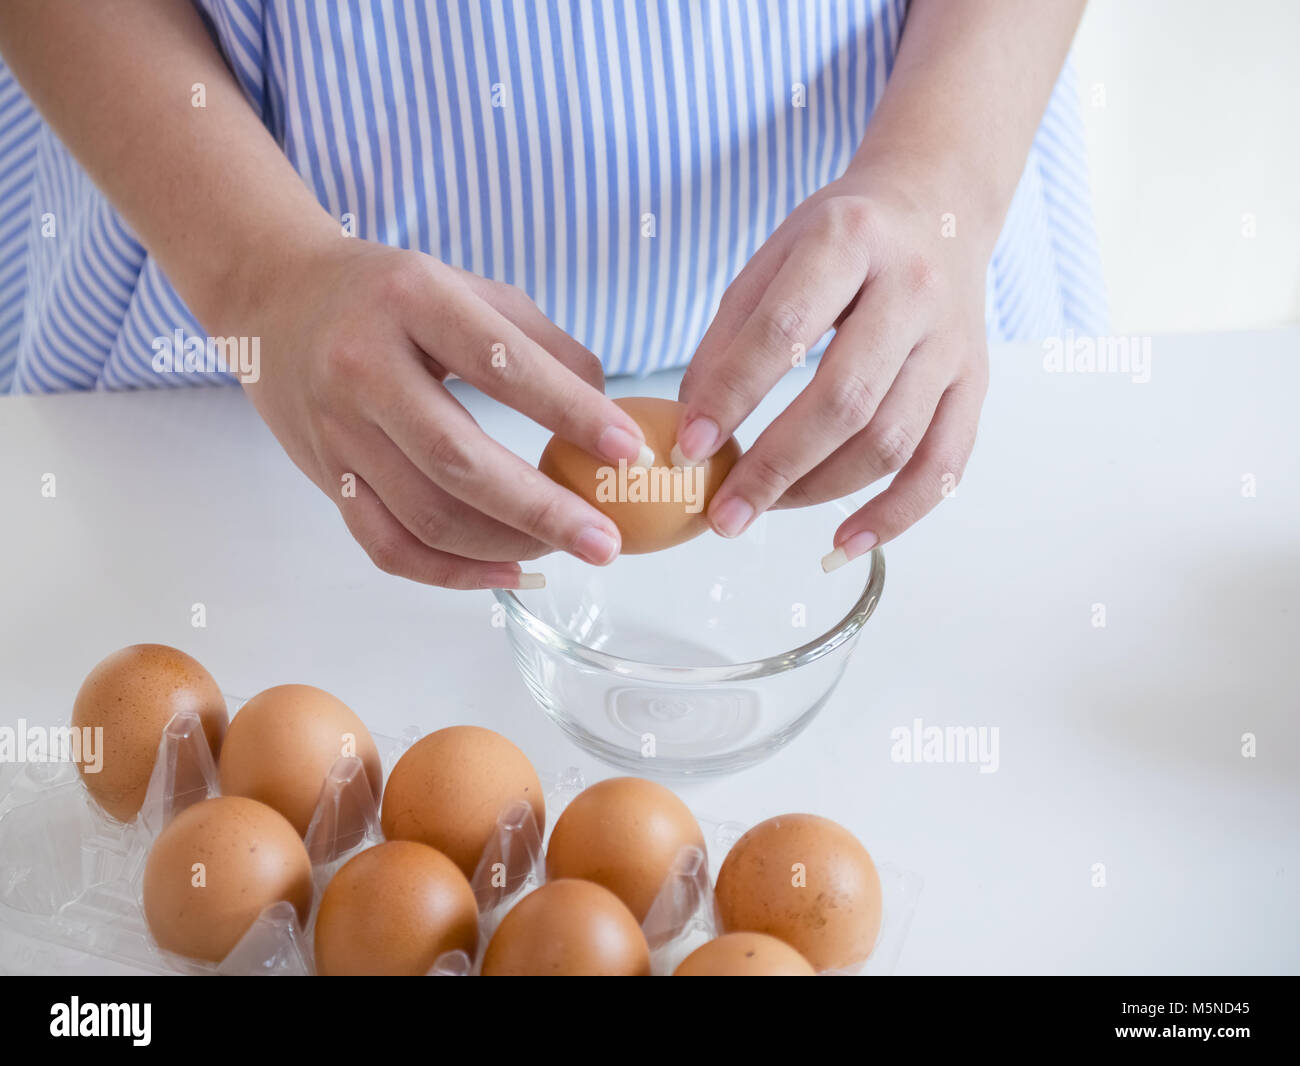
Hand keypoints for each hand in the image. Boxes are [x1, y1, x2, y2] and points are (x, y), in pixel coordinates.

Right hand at [236, 238, 650, 587]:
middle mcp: (362, 366)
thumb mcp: (467, 288)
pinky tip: (509, 572)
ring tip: (566, 549)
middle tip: (606, 541)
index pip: (500, 363)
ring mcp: (337, 430)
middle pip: (458, 460)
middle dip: (543, 510)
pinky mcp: (328, 477)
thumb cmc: (390, 293)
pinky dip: (451, 574)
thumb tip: (609, 415)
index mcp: (410, 300)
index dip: (568, 411)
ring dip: (506, 546)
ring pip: (426, 516)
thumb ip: (543, 345)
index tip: (629, 449)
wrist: (274, 296)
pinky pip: (388, 547)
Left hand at [677, 166, 990, 569]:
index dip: (732, 397)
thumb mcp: (775, 256)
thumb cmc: (842, 238)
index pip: (783, 331)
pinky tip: (844, 541)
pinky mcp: (976, 382)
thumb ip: (732, 335)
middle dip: (775, 466)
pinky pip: (944, 466)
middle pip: (845, 400)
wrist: (939, 206)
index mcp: (849, 240)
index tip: (688, 449)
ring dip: (819, 491)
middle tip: (723, 511)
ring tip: (764, 509)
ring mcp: (953, 341)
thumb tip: (697, 428)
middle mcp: (912, 290)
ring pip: (891, 440)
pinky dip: (896, 515)